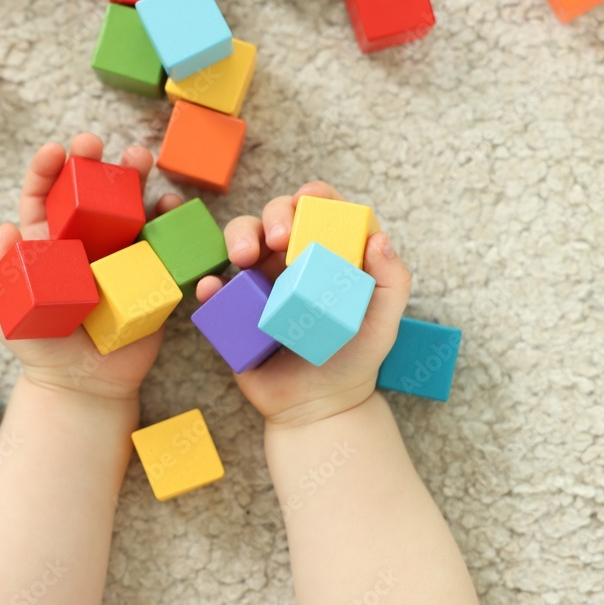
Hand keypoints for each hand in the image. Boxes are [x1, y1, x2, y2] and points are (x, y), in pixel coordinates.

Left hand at [0, 133, 184, 400]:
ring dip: (136, 179)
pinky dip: (168, 221)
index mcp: (49, 244)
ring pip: (129, 207)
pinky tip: (169, 207)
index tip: (56, 152)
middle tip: (97, 144)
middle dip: (95, 163)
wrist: (83, 387)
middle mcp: (86, 242)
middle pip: (91, 192)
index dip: (48, 171)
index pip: (45, 197)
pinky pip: (162, 243)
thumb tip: (5, 229)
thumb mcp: (2, 312)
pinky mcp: (150, 275)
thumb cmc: (40, 349)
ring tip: (141, 159)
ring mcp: (120, 256)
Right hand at [196, 182, 411, 426]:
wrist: (318, 408)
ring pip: (240, 240)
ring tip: (243, 258)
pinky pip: (217, 289)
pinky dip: (211, 284)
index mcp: (327, 254)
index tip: (308, 202)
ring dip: (237, 237)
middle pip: (275, 216)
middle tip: (278, 239)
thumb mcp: (383, 322)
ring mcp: (260, 282)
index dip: (314, 197)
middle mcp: (291, 260)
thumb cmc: (354, 359)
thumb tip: (378, 238)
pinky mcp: (235, 309)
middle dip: (273, 214)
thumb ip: (392, 282)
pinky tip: (212, 288)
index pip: (321, 211)